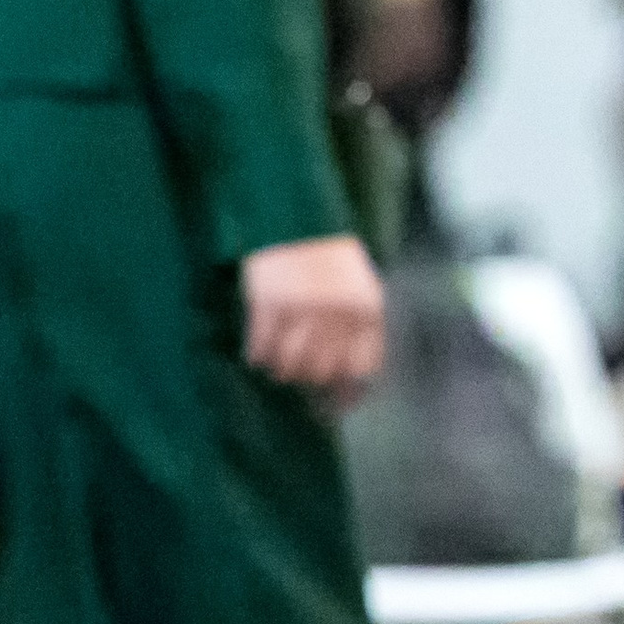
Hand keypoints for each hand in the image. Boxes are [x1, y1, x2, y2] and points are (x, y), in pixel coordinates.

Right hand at [240, 236, 385, 394]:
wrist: (294, 218)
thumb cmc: (329, 261)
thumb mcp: (360, 290)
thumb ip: (360, 332)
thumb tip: (348, 391)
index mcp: (367, 310)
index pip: (360, 370)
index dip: (346, 393)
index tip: (333, 405)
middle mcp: (338, 313)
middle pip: (321, 372)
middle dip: (308, 379)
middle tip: (298, 374)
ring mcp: (303, 309)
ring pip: (289, 366)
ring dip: (281, 371)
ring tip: (276, 366)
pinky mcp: (269, 303)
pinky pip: (261, 349)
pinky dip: (257, 356)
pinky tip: (256, 354)